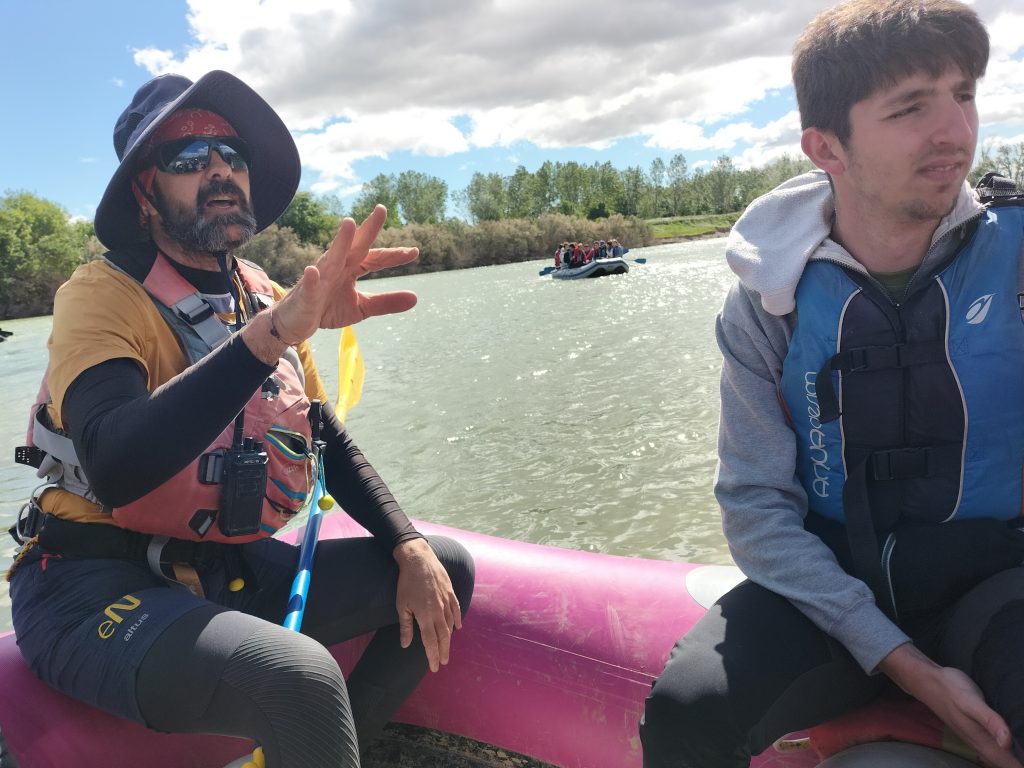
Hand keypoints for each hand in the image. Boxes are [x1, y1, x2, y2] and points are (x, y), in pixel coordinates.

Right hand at [269, 205, 417, 343]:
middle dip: (367, 229)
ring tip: (349, 223)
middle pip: (355, 246)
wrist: (295, 322)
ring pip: (332, 257)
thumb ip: (386, 302)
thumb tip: (416, 298)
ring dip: (340, 241)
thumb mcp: (361, 308)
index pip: (375, 259)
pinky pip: (309, 285)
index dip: (393, 255)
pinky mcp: (306, 294)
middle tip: (381, 209)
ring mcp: (320, 278)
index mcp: (351, 268)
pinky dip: (311, 278)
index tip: (414, 251)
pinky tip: (313, 270)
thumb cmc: (327, 308)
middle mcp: (337, 267)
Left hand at [393, 538, 461, 671]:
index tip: (435, 667)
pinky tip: (457, 627)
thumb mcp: (402, 605)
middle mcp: (438, 611)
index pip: (430, 641)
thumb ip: (406, 626)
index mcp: (425, 616)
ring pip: (450, 625)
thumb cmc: (407, 583)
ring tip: (447, 648)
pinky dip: (457, 619)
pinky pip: (456, 609)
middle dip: (443, 651)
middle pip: (443, 636)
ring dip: (449, 639)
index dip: (432, 655)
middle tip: (443, 662)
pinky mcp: (450, 592)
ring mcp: (446, 601)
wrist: (418, 560)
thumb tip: (405, 644)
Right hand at [880, 644, 1021, 767]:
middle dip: (1019, 763)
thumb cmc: (951, 689)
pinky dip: (1007, 751)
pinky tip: (1012, 744)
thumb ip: (990, 721)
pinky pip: (994, 749)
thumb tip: (1007, 743)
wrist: (928, 680)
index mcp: (982, 741)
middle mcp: (980, 744)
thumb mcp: (971, 701)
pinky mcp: (976, 731)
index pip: (1008, 764)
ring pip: (999, 758)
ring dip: (1013, 758)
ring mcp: (977, 738)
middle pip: (1004, 763)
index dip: (1021, 765)